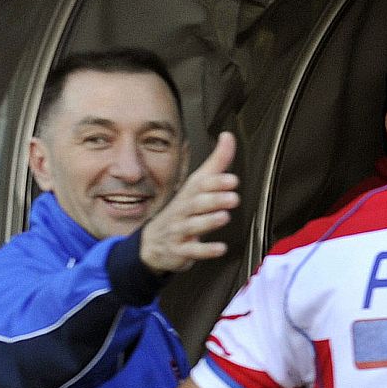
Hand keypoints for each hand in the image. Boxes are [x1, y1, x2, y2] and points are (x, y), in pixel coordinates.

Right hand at [139, 132, 238, 272]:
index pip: (200, 185)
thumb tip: (228, 137)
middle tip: (233, 197)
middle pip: (197, 203)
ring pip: (193, 226)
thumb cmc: (182, 211)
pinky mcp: (180, 251)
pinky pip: (192, 251)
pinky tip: (219, 248)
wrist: (153, 243)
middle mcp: (183, 211)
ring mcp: (180, 231)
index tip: (232, 180)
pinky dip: (205, 250)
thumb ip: (216, 164)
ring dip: (209, 221)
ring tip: (224, 217)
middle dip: (214, 199)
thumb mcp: (197, 186)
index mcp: (189, 194)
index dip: (216, 182)